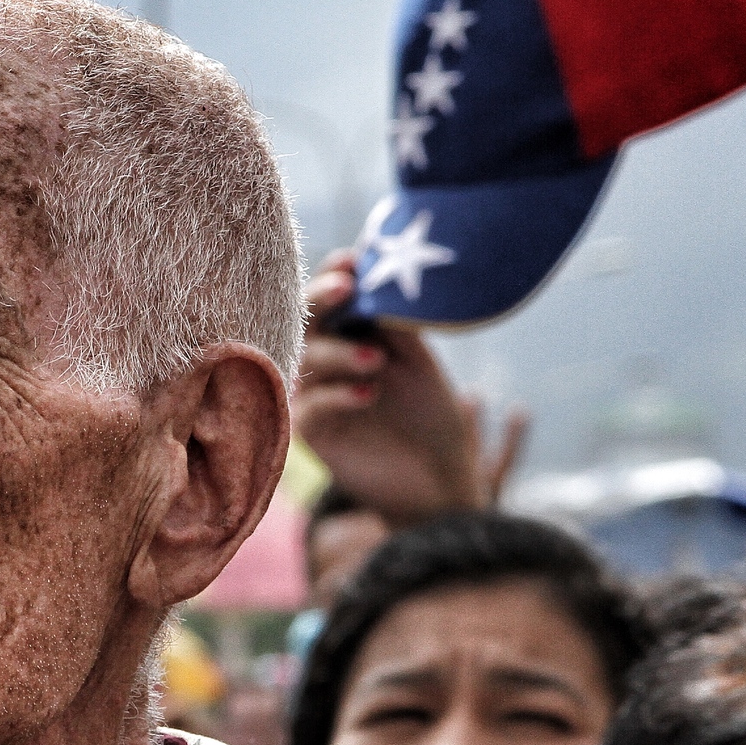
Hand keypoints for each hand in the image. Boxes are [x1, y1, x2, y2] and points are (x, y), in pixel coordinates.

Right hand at [293, 252, 522, 526]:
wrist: (440, 483)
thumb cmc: (432, 419)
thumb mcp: (420, 365)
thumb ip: (397, 327)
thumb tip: (377, 283)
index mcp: (353, 336)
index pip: (333, 298)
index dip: (336, 275)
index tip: (353, 261)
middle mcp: (327, 361)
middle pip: (306, 321)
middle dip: (321, 300)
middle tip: (346, 289)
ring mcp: (315, 395)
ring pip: (304, 360)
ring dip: (339, 352)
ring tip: (377, 359)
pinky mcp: (312, 433)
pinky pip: (308, 406)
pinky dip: (337, 394)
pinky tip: (369, 394)